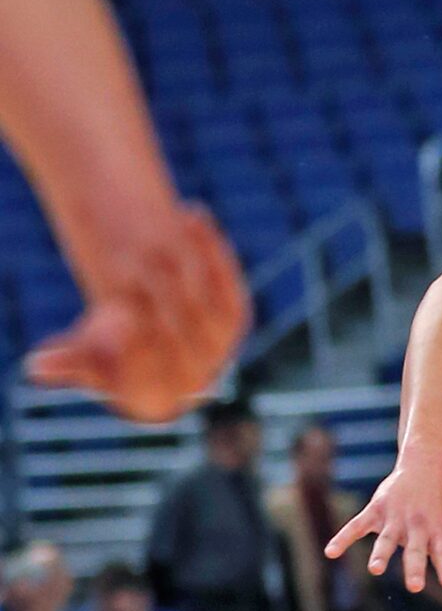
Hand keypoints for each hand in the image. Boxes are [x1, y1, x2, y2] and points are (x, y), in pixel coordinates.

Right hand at [24, 204, 249, 421]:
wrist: (156, 357)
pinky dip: (211, 244)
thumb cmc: (110, 359)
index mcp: (160, 398)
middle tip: (140, 262)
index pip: (150, 371)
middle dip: (160, 293)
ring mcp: (223, 346)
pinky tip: (191, 213)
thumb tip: (36, 365)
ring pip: (207, 299)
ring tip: (168, 226)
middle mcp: (199, 376)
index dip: (135, 344)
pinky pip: (226, 276)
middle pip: (183, 330)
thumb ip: (68, 361)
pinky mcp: (236, 313)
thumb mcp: (87, 360)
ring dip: (189, 260)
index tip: (117, 314)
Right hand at [328, 464, 441, 593]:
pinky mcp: (375, 512)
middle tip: (415, 585)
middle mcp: (417, 527)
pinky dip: (343, 538)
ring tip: (377, 569)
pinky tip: (331, 553)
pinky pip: (356, 526)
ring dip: (382, 554)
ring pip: (386, 540)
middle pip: (416, 551)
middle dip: (416, 566)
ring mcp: (394, 520)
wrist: (427, 466)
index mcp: (439, 531)